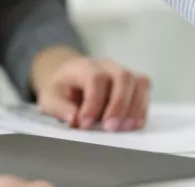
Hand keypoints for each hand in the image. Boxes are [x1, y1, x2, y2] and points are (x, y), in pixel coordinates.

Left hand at [33, 52, 150, 131]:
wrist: (69, 75)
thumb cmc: (61, 88)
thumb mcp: (50, 98)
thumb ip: (61, 109)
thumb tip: (75, 120)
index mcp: (84, 67)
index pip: (95, 78)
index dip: (93, 102)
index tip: (85, 124)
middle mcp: (106, 65)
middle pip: (122, 77)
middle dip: (119, 105)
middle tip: (110, 128)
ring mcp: (122, 72)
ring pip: (139, 82)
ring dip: (135, 107)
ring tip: (125, 128)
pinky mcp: (132, 82)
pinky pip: (144, 90)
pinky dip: (142, 108)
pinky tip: (133, 125)